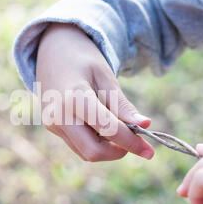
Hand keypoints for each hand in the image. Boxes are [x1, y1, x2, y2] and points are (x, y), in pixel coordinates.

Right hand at [36, 23, 153, 160]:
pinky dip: (95, 142)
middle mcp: (59, 115)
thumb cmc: (83, 61)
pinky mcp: (52, 128)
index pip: (108, 129)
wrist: (52, 51)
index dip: (132, 143)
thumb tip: (146, 126)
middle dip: (118, 151)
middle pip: (94, 152)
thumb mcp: (106, 78)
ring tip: (117, 128)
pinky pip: (78, 145)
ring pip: (85, 152)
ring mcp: (53, 123)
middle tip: (134, 141)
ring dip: (107, 148)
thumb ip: (122, 106)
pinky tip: (101, 126)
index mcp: (75, 97)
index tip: (150, 151)